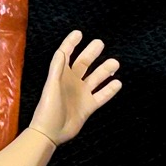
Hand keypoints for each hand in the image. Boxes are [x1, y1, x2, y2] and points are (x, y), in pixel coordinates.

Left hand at [27, 30, 120, 145]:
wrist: (50, 132)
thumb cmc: (48, 109)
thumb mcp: (52, 86)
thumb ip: (57, 69)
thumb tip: (62, 51)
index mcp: (60, 75)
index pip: (66, 55)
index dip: (71, 43)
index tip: (79, 33)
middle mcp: (71, 82)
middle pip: (83, 63)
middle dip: (91, 53)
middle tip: (100, 43)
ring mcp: (81, 94)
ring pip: (95, 78)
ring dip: (104, 70)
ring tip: (115, 62)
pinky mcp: (88, 106)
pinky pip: (101, 95)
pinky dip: (109, 90)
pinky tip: (118, 83)